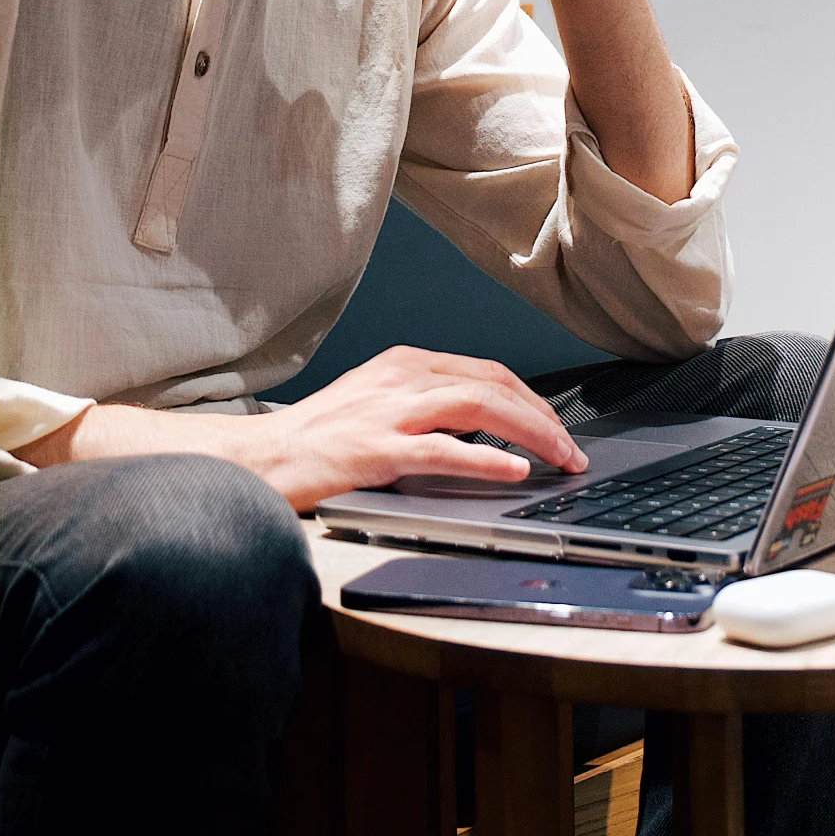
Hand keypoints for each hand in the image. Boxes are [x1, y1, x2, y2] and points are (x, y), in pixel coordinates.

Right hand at [235, 346, 587, 512]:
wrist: (261, 458)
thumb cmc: (318, 438)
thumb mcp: (378, 403)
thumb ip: (426, 406)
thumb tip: (483, 428)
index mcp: (406, 364)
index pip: (488, 372)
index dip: (533, 399)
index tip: (558, 428)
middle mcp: (403, 378)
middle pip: (493, 385)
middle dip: (544, 417)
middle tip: (573, 451)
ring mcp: (390, 411)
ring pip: (480, 407)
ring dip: (531, 433)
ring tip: (561, 458)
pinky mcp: (376, 448)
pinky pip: (443, 450)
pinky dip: (485, 459)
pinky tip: (514, 471)